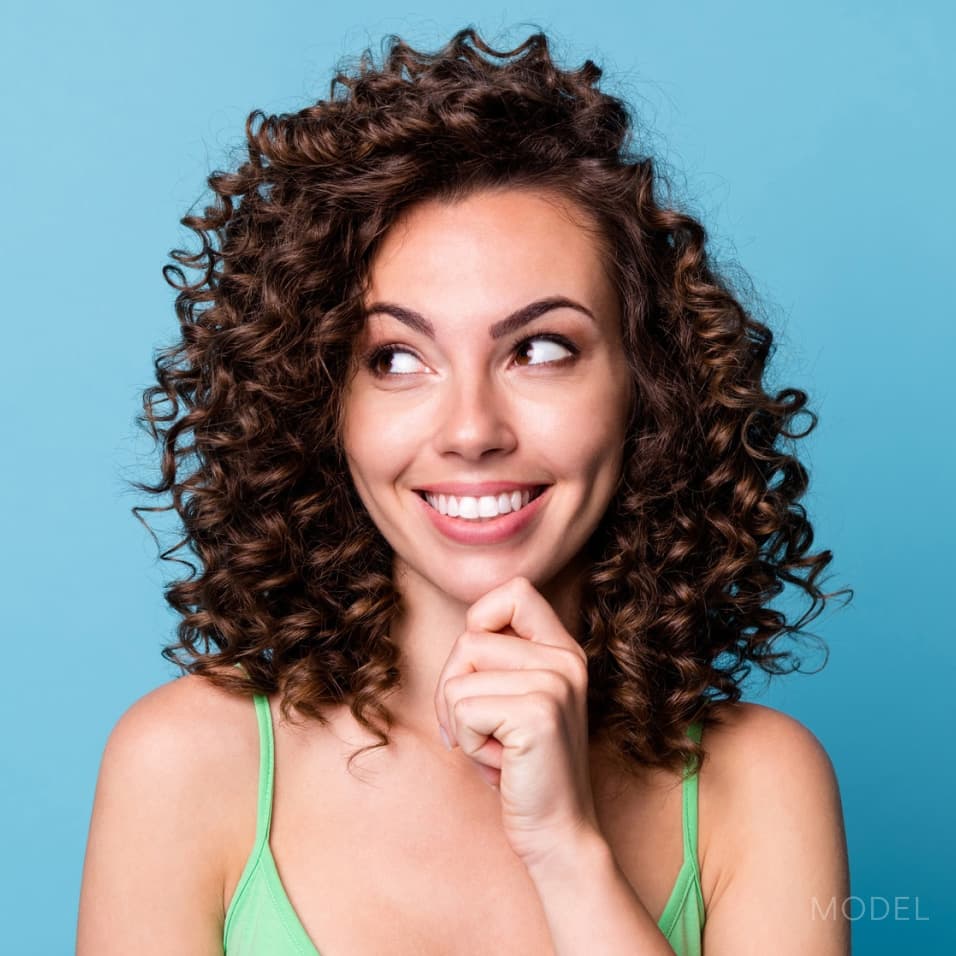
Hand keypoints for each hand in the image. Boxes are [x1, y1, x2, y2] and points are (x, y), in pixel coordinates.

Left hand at [433, 576, 601, 867]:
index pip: (515, 591)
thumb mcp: (516, 700)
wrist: (557, 833)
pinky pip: (461, 709)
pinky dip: (466, 741)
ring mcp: (555, 683)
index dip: (480, 621)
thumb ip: (501, 660)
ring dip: (460, 722)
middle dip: (455, 689)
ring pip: (459, 677)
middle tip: (481, 729)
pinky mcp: (537, 713)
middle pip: (469, 639)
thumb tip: (465, 631)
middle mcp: (565, 659)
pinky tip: (499, 762)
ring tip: (496, 747)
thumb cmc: (522, 768)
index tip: (481, 671)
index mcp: (563, 650)